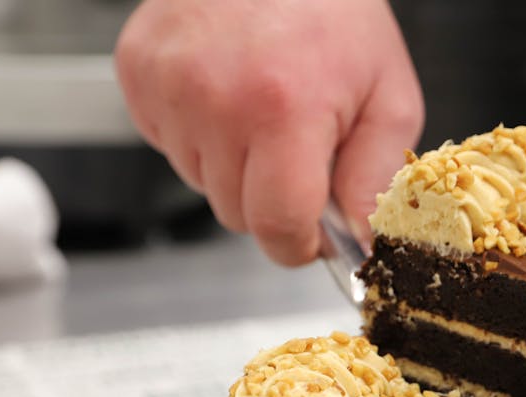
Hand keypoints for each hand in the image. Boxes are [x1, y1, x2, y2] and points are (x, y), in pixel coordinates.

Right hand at [114, 0, 423, 265]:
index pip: (277, 226)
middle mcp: (216, 100)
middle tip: (298, 150)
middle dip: (272, 200)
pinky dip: (200, 135)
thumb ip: (373, 179)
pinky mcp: (138, 72)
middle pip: (237, 214)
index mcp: (284, 110)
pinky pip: (168, 146)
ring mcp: (168, 86)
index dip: (298, 245)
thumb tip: (361, 243)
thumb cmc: (336, 12)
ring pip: (201, 184)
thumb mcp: (388, 97)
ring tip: (262, 110)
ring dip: (234, 167)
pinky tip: (227, 95)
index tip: (313, 237)